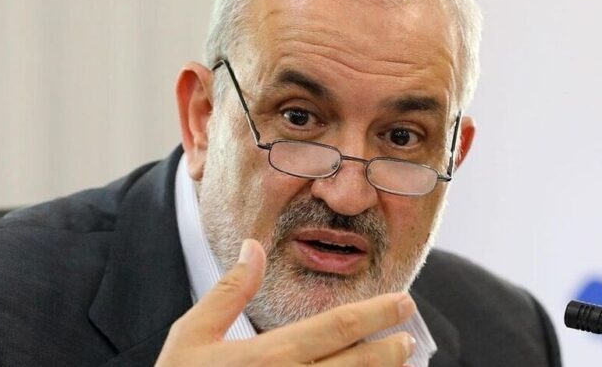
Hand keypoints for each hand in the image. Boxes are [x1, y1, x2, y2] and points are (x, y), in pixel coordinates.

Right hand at [155, 239, 416, 365]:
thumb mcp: (192, 335)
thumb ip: (229, 291)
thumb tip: (252, 247)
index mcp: (269, 357)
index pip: (337, 328)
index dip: (376, 314)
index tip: (402, 303)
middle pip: (357, 366)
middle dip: (389, 351)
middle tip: (409, 337)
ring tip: (400, 364)